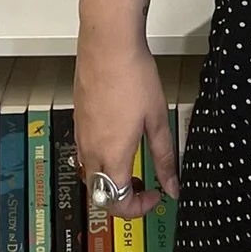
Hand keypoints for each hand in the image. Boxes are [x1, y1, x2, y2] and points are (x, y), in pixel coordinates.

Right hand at [73, 41, 178, 220]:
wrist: (108, 43)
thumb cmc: (132, 76)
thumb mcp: (157, 118)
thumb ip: (165, 157)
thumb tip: (172, 186)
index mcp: (113, 156)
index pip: (118, 204)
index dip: (139, 208)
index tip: (156, 195)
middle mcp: (91, 150)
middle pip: (100, 195)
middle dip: (123, 198)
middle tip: (144, 183)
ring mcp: (81, 134)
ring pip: (90, 174)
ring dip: (110, 178)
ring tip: (132, 161)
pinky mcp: (78, 119)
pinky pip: (84, 152)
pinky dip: (101, 158)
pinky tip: (117, 137)